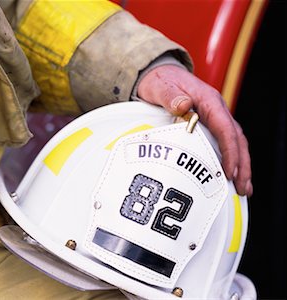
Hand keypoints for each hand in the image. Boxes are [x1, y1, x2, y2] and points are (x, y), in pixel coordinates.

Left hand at [137, 65, 251, 195]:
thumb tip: (183, 105)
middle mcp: (216, 110)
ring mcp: (214, 118)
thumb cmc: (161, 81)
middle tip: (243, 188)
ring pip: (234, 143)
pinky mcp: (208, 126)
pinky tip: (230, 177)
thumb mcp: (161, 86)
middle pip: (236, 139)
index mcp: (208, 101)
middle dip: (242, 164)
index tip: (229, 171)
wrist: (159, 75)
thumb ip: (171, 96)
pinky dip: (230, 160)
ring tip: (243, 189)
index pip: (225, 128)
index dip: (229, 150)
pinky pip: (223, 144)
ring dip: (240, 165)